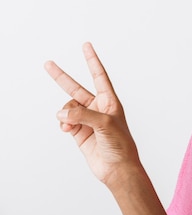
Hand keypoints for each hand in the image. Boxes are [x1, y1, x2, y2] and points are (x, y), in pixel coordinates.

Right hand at [46, 42, 139, 184]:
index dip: (92, 60)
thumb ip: (82, 115)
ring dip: (65, 115)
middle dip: (62, 77)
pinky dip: (63, 124)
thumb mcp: (105, 125)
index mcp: (110, 101)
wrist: (118, 168)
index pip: (99, 76)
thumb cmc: (120, 145)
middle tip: (48, 64)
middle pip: (76, 88)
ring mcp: (87, 120)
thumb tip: (62, 113)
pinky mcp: (79, 132)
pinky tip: (66, 130)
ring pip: (68, 109)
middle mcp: (98, 108)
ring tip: (68, 125)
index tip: (87, 46)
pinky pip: (65, 122)